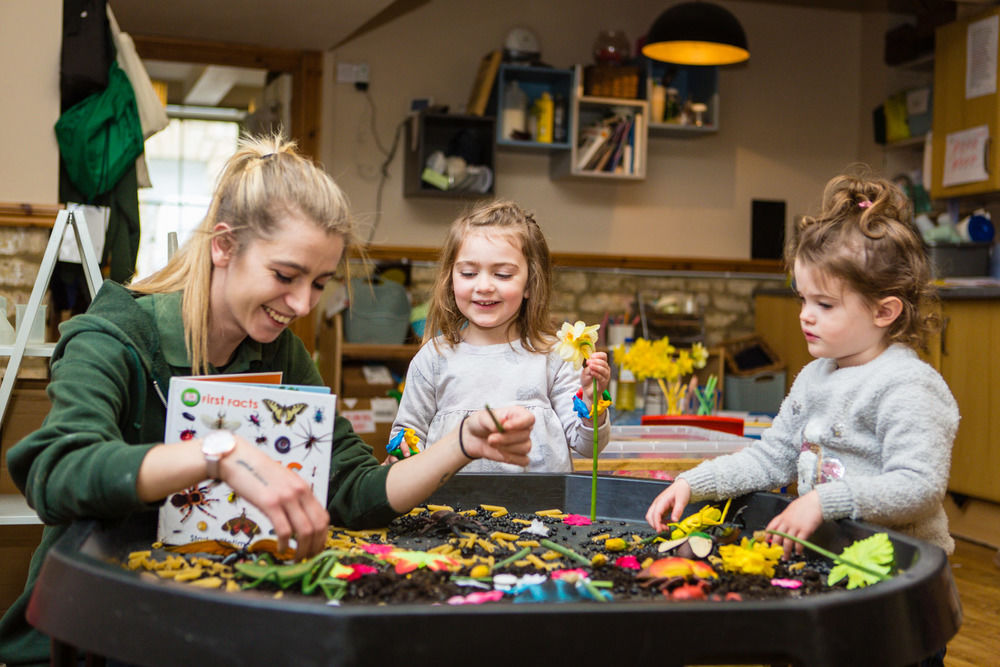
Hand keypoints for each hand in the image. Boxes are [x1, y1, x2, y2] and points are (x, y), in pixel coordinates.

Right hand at [219, 436, 329, 559]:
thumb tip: (300, 519)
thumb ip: (294, 498)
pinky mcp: (270, 503)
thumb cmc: (257, 472)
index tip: (316, 549)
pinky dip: (286, 544)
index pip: (323, 517)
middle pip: (317, 527)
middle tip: (307, 559)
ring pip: (304, 531)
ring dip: (302, 550)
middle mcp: (300, 492)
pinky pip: (285, 530)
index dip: (323, 537)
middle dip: (315, 547)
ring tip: (295, 558)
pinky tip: (282, 549)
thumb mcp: (283, 482)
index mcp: (304, 488)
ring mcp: (286, 497)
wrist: (237, 459)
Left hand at [462, 406, 532, 466]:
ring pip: (525, 448)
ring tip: (493, 444)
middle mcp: (523, 428)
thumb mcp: (483, 417)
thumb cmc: (482, 424)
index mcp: (518, 414)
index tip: (505, 427)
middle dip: (506, 439)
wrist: (475, 438)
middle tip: (491, 438)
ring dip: (507, 448)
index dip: (519, 423)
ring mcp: (523, 442)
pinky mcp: (519, 456)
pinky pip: (523, 460)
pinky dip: (512, 458)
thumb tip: (501, 423)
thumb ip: (492, 420)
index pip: (529, 418)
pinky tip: (500, 452)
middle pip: (525, 435)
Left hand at [582, 351, 610, 396]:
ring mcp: (606, 376)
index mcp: (601, 364)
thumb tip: (590, 361)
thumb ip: (588, 366)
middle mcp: (605, 369)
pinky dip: (596, 374)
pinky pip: (602, 378)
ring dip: (597, 367)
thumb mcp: (585, 371)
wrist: (587, 390)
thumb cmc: (587, 379)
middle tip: (589, 362)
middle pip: (604, 362)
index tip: (592, 356)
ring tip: (590, 367)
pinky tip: (592, 372)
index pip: (604, 356)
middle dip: (596, 361)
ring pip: (604, 370)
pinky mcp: (604, 383)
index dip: (599, 355)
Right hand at [645, 478, 690, 531]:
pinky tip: (669, 523)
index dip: (656, 523)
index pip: (655, 514)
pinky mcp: (661, 509)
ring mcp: (658, 506)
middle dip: (655, 525)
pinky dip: (661, 523)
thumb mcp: (682, 501)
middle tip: (666, 530)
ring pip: (652, 518)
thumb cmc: (682, 491)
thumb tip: (674, 521)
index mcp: (661, 501)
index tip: (660, 531)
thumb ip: (678, 511)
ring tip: (669, 527)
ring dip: (658, 525)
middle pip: (650, 517)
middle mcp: (657, 504)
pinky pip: (658, 518)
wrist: (683, 485)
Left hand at [765, 490, 823, 558]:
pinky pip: (799, 543)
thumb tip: (782, 526)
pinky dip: (798, 549)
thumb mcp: (791, 509)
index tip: (767, 543)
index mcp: (782, 517)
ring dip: (786, 552)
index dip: (768, 537)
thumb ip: (785, 518)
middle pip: (777, 537)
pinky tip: (798, 553)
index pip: (770, 528)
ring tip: (786, 557)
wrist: (817, 501)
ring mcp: (795, 527)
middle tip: (776, 554)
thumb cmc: (805, 504)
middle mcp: (786, 522)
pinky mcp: (805, 530)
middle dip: (776, 547)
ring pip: (787, 542)